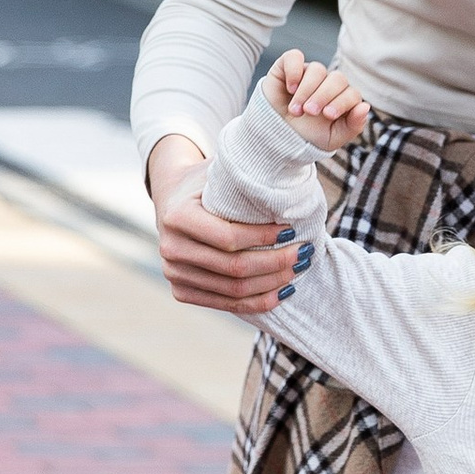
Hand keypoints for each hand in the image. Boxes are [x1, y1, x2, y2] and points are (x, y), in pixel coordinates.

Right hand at [147, 138, 294, 320]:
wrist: (172, 199)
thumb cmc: (205, 182)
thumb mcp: (219, 170)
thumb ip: (245, 175)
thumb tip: (290, 183)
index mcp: (177, 216)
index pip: (229, 237)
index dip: (264, 238)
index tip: (291, 231)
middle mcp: (170, 249)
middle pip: (234, 268)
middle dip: (275, 263)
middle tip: (304, 254)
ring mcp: (173, 273)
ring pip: (233, 291)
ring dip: (271, 284)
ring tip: (298, 270)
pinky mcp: (181, 291)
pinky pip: (225, 304)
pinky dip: (257, 301)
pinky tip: (280, 292)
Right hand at [267, 50, 371, 148]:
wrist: (277, 135)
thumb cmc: (308, 135)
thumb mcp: (332, 138)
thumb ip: (352, 126)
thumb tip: (365, 106)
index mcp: (343, 98)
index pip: (352, 93)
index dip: (342, 102)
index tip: (327, 115)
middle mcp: (329, 83)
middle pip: (337, 79)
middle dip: (323, 96)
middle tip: (309, 112)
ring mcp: (310, 73)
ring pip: (317, 70)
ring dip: (306, 91)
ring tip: (296, 110)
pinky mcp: (289, 66)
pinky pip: (295, 57)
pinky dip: (294, 71)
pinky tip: (290, 88)